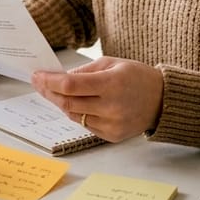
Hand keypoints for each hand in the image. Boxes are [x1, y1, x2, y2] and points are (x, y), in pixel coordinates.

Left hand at [31, 57, 162, 141]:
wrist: (163, 100)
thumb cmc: (137, 77)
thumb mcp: (112, 63)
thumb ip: (84, 72)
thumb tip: (59, 78)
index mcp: (112, 84)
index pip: (70, 85)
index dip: (50, 82)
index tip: (37, 76)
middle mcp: (111, 107)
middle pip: (68, 103)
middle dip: (50, 92)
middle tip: (39, 83)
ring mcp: (112, 124)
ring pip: (74, 116)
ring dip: (62, 104)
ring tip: (56, 92)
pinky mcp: (112, 136)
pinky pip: (85, 125)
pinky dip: (78, 114)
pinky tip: (78, 104)